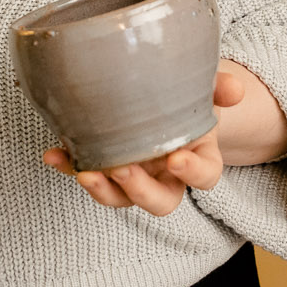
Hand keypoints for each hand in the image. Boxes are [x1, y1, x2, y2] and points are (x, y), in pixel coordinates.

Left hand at [44, 69, 246, 215]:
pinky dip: (68, 167)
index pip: (206, 176)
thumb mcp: (202, 85)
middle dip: (140, 190)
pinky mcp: (104, 167)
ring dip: (102, 190)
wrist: (161, 93)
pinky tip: (52, 155)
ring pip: (120, 199)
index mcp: (197, 156)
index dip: (193, 174)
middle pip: (160, 201)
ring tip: (85, 172)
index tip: (175, 159)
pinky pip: (86, 174)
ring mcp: (134, 175)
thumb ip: (217, 85)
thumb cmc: (184, 93)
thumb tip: (234, 89)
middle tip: (122, 168)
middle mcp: (166, 175)